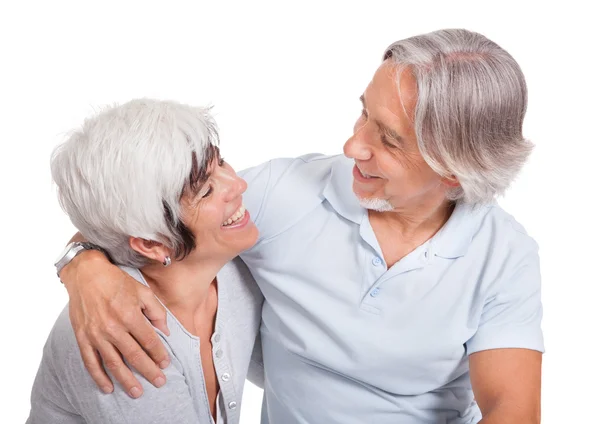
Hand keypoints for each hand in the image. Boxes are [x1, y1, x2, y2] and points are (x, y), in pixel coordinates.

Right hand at [61, 250, 170, 397]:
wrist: (86, 275)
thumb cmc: (117, 282)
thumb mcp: (143, 291)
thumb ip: (156, 311)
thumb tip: (165, 331)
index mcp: (130, 315)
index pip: (149, 341)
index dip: (159, 354)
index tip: (166, 364)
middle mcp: (113, 328)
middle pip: (134, 355)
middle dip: (148, 371)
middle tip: (159, 382)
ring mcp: (96, 335)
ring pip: (114, 363)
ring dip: (126, 380)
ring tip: (137, 392)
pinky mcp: (82, 338)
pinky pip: (91, 362)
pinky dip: (99, 377)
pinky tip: (107, 388)